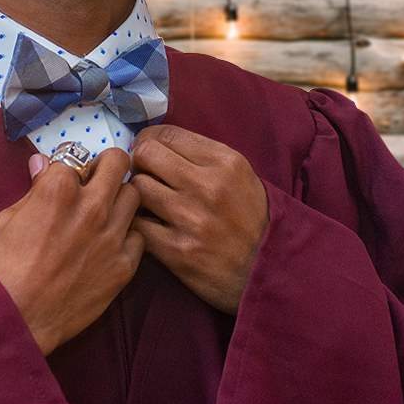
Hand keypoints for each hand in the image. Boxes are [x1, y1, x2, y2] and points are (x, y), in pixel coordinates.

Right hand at [0, 147, 143, 354]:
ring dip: (119, 199)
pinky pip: (138, 236)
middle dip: (107, 167)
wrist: (15, 317)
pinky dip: (126, 236)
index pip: (75, 158)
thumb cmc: (3, 269)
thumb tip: (41, 163)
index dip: (69, 169)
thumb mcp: (8, 219)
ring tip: (104, 214)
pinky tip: (109, 245)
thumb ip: (33, 189)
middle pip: (118, 163)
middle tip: (97, 181)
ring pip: (134, 196)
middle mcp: (92, 206)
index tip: (68, 178)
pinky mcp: (125, 264)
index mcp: (59, 190)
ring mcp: (112, 235)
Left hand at [130, 125, 266, 314]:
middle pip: (145, 155)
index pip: (166, 134)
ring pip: (137, 188)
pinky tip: (151, 228)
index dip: (149, 141)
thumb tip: (156, 144)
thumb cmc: (251, 219)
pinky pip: (136, 225)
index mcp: (226, 162)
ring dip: (138, 196)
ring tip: (150, 204)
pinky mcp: (177, 250)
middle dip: (140, 164)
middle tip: (147, 177)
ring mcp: (192, 219)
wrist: (267, 269)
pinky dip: (138, 225)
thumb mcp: (241, 176)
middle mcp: (209, 186)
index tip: (150, 154)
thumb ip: (203, 157)